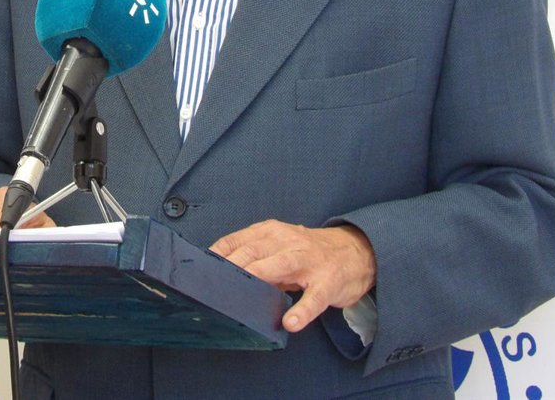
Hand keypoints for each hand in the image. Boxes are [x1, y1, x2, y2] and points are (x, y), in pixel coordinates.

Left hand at [210, 220, 375, 332]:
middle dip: (233, 264)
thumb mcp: (278, 246)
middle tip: (213, 283)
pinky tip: (291, 322)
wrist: (354, 252)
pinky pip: (314, 298)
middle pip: (254, 250)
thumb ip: (253, 256)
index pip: (238, 240)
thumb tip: (219, 272)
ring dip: (260, 276)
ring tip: (243, 294)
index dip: (218, 254)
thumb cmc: (307, 252)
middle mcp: (288, 241)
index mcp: (271, 232)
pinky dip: (302, 310)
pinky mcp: (328, 283)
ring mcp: (309, 261)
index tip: (200, 269)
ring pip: (281, 265)